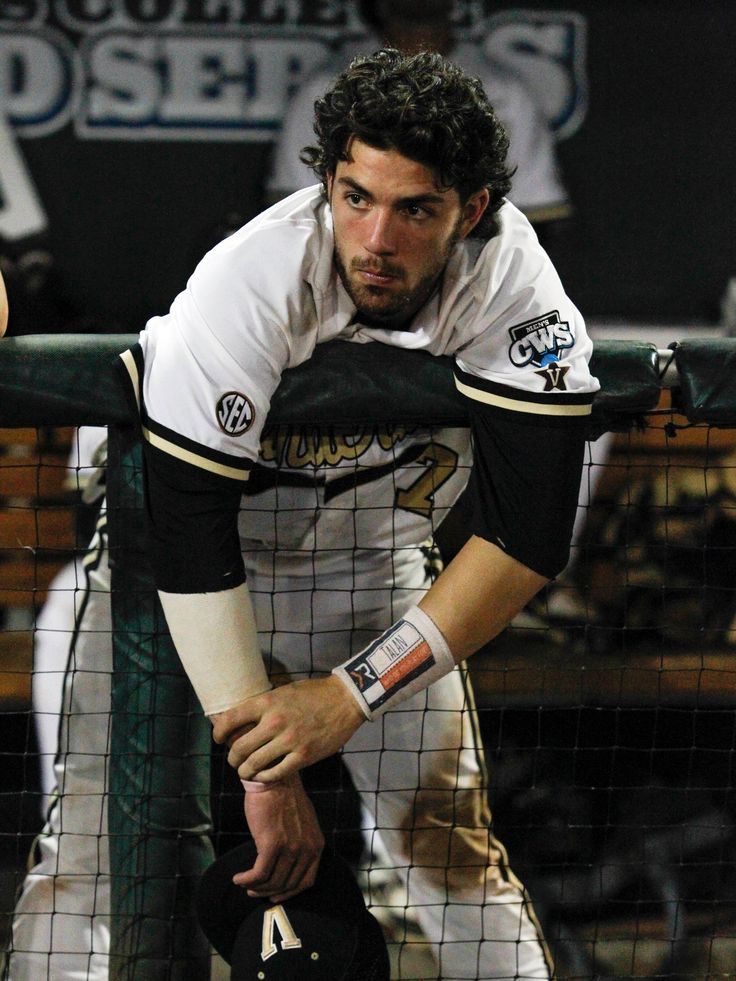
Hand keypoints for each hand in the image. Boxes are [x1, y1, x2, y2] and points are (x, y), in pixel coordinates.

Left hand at [212, 676, 364, 781]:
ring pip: (253, 764)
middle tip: (234, 759)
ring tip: (246, 770)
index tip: (218, 739)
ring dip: (245, 770)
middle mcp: (274, 722)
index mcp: (267, 703)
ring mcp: (289, 741)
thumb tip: (241, 718)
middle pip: (238, 748)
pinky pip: (275, 773)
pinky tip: (263, 775)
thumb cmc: (312, 694)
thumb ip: (263, 706)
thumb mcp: (283, 691)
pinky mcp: (304, 756)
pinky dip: (264, 777)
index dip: (218, 732)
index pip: (230, 720)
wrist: (344, 700)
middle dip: (232, 757)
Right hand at [233, 773, 323, 902]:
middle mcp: (307, 849)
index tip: (274, 896)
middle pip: (287, 885)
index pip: (306, 881)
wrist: (272, 777)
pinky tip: (238, 878)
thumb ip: (300, 842)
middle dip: (269, 892)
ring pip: (272, 882)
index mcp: (316, 844)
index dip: (288, 893)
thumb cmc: (283, 796)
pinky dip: (247, 880)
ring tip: (244, 884)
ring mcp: (291, 848)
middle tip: (254, 892)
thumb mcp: (301, 822)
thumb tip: (288, 864)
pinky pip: (258, 874)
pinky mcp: (272, 845)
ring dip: (255, 888)